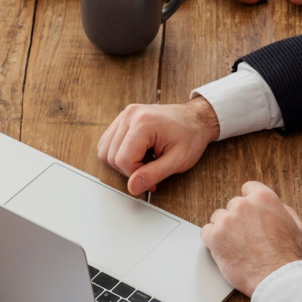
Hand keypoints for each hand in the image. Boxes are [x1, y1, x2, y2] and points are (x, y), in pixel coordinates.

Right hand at [98, 98, 219, 195]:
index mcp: (143, 122)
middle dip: (130, 169)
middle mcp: (130, 115)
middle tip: (151, 168)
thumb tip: (133, 187)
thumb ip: (153, 174)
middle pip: (111, 156)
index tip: (152, 178)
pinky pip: (108, 142)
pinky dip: (119, 153)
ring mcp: (124, 115)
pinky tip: (139, 153)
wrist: (196, 118)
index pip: (123, 160)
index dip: (136, 175)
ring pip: (105, 150)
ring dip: (123, 161)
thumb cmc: (191, 136)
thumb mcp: (177, 160)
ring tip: (145, 159)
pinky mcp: (122, 118)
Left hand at [201, 182, 301, 296]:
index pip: (248, 188)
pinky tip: (225, 250)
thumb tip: (277, 208)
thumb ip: (283, 211)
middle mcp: (243, 205)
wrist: (278, 279)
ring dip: (224, 229)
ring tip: (237, 246)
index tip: (249, 213)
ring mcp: (226, 220)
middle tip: (247, 237)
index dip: (250, 203)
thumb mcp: (297, 227)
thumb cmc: (290, 257)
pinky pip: (206, 232)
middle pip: (233, 205)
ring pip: (218, 218)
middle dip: (238, 219)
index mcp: (263, 198)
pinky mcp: (214, 237)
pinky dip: (213, 241)